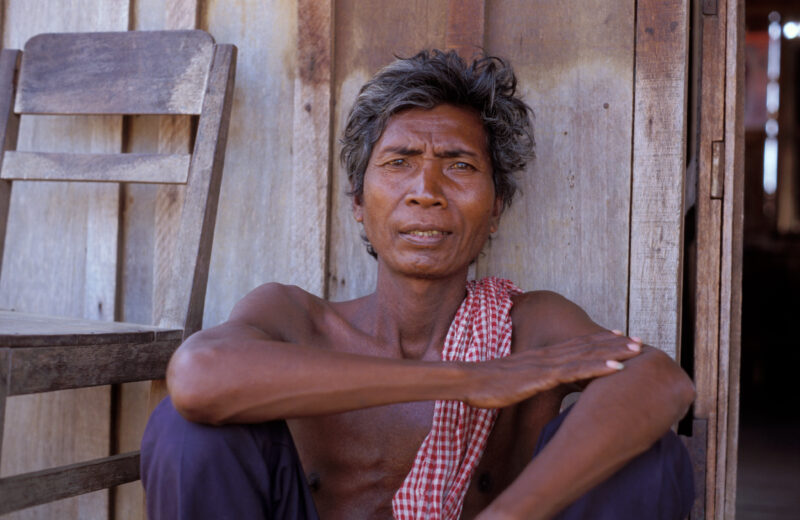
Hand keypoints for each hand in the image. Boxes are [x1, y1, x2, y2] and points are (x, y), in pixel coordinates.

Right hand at [462, 330, 641, 408]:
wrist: (466, 381)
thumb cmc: (484, 386)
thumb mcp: (510, 384)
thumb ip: (524, 382)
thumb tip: (530, 388)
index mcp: (540, 358)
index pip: (574, 346)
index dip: (598, 341)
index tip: (618, 337)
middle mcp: (547, 357)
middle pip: (586, 346)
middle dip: (614, 343)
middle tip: (640, 340)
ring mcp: (546, 365)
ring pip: (587, 355)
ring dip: (615, 351)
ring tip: (638, 349)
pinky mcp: (543, 377)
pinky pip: (576, 371)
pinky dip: (599, 367)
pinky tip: (618, 367)